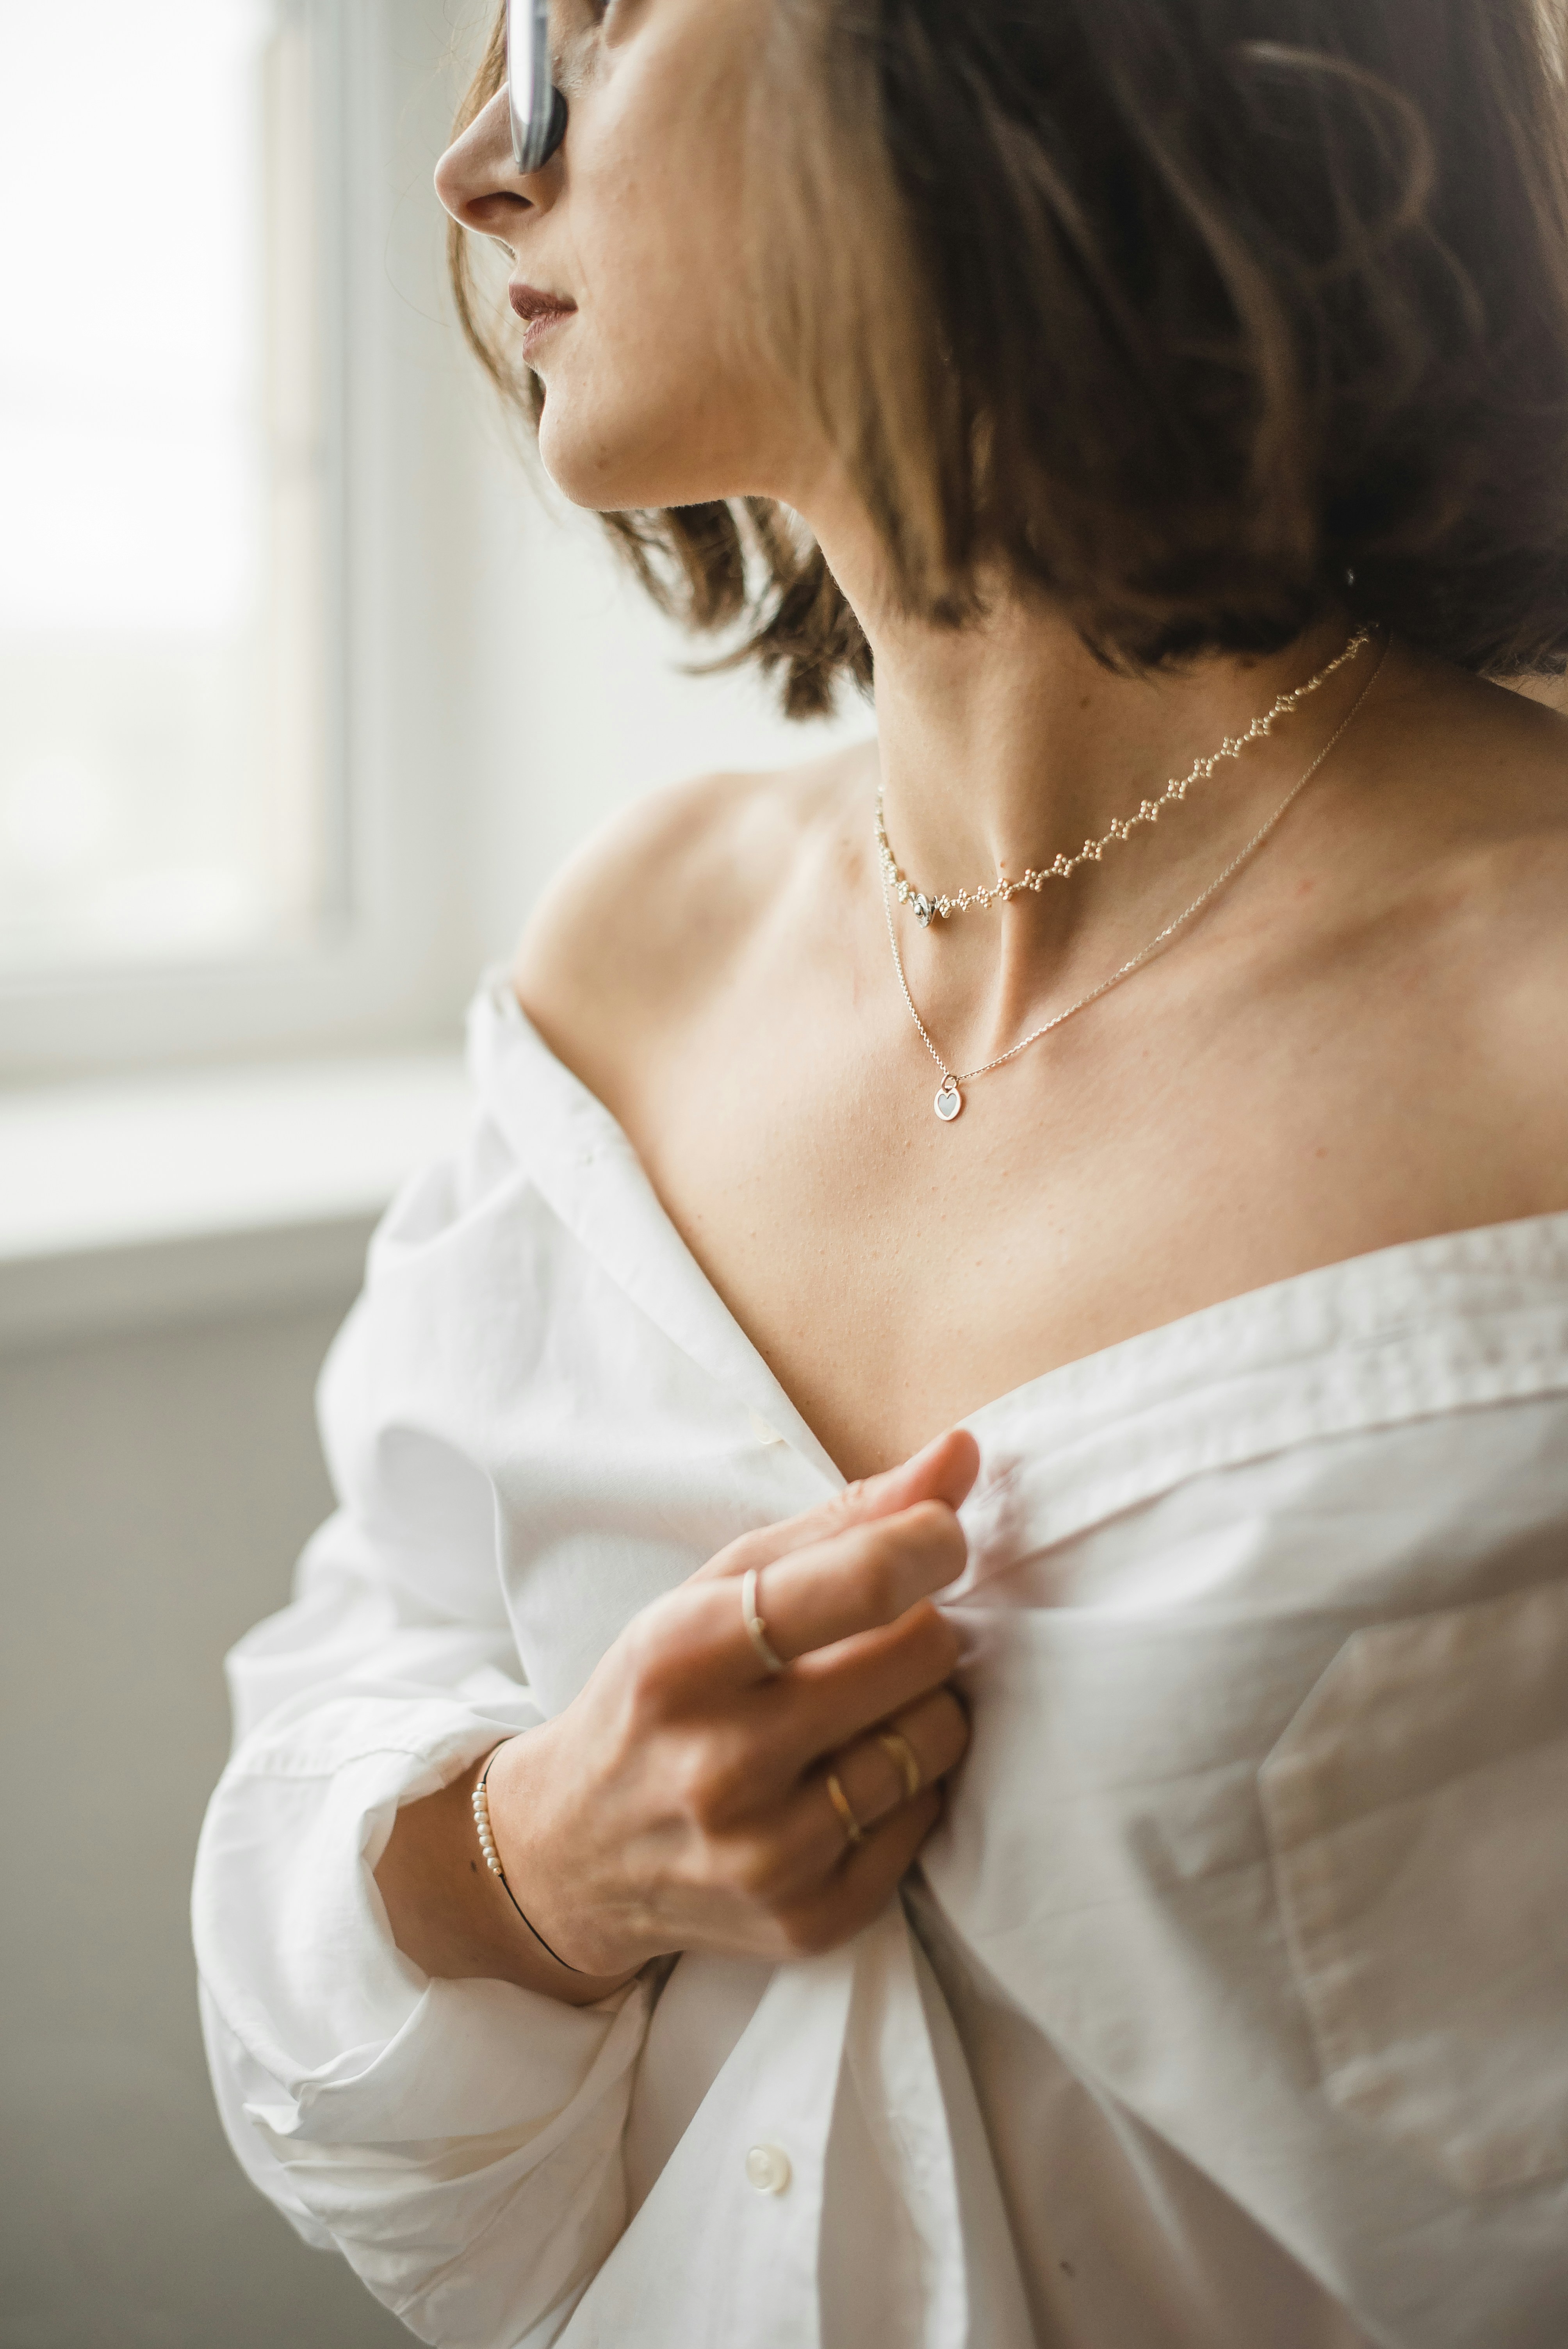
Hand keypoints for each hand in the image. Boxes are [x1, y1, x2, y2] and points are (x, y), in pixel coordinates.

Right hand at [483, 1428, 977, 1982]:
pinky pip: (929, 1820)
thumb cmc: (658, 1692)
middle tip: (879, 1635)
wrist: (574, 1853)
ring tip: (863, 1706)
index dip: (926, 1540)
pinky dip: (909, 1786)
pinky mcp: (809, 1919)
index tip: (939, 1531)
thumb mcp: (715, 1589)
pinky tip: (849, 1777)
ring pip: (937, 1739)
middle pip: (919, 1655)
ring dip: (923, 1706)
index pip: (855, 1585)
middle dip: (921, 1626)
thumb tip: (961, 1456)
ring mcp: (765, 1855)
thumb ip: (843, 1519)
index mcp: (682, 1658)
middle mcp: (719, 1764)